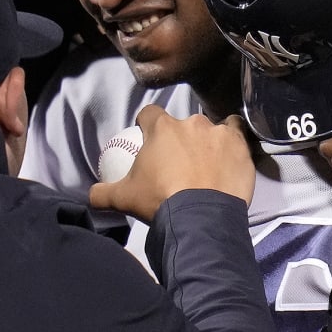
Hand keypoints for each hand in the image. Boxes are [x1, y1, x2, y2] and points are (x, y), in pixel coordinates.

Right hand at [88, 105, 255, 222]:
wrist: (201, 218)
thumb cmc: (160, 201)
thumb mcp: (124, 198)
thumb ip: (102, 193)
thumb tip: (90, 195)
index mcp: (161, 128)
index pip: (149, 114)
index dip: (147, 125)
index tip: (150, 141)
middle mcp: (191, 123)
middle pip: (183, 124)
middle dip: (181, 138)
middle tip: (181, 163)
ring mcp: (219, 132)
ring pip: (213, 127)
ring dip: (209, 141)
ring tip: (209, 164)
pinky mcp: (241, 146)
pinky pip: (238, 134)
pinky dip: (234, 144)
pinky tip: (231, 158)